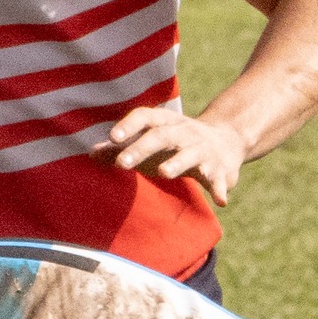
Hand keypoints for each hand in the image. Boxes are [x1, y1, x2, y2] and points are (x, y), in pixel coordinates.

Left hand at [91, 108, 246, 206]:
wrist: (226, 142)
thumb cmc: (174, 145)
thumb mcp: (149, 142)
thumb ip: (121, 149)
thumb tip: (91, 153)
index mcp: (165, 123)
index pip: (145, 117)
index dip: (129, 125)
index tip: (113, 137)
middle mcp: (185, 132)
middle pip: (163, 136)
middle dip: (142, 148)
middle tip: (122, 163)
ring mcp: (203, 150)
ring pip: (191, 154)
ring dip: (178, 163)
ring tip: (164, 173)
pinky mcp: (220, 170)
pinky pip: (219, 179)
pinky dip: (219, 189)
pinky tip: (220, 201)